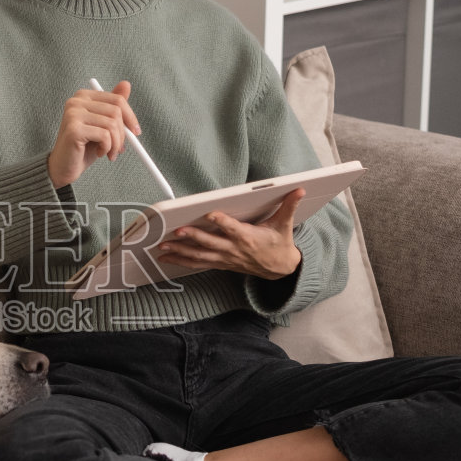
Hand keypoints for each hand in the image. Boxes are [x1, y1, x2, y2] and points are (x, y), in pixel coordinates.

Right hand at [47, 80, 141, 188]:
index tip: (136, 132)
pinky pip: (104, 136)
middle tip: (119, 148)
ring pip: (112, 124)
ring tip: (109, 153)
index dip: (130, 117)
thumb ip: (113, 106)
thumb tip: (126, 84)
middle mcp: (76, 101)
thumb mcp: (103, 125)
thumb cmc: (84, 148)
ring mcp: (73, 114)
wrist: (64, 168)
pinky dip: (107, 148)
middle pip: (116, 111)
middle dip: (123, 134)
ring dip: (115, 144)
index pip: (117, 99)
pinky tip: (99, 153)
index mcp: (83, 96)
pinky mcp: (74, 129)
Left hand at [155, 188, 305, 278]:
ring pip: (200, 256)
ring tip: (163, 247)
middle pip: (210, 243)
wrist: (280, 270)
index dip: (222, 222)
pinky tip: (167, 257)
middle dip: (192, 238)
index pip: (233, 229)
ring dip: (180, 252)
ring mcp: (226, 258)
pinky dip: (181, 260)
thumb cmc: (279, 245)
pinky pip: (198, 263)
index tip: (210, 214)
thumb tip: (298, 189)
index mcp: (248, 238)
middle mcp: (234, 249)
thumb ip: (289, 206)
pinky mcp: (221, 263)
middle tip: (177, 231)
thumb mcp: (285, 225)